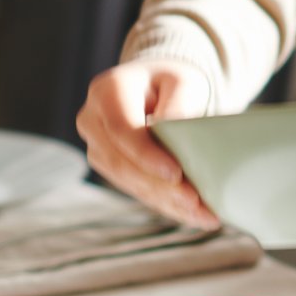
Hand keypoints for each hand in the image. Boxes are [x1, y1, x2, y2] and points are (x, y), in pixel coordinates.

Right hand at [77, 59, 219, 227]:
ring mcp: (97, 146)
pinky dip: (164, 202)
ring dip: (165, 201)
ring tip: (203, 213)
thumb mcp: (182, 81)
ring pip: (127, 182)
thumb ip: (179, 104)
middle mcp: (92, 120)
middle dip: (160, 186)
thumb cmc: (171, 82)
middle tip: (196, 202)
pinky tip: (192, 213)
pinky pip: (134, 189)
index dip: (146, 155)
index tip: (176, 174)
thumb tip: (175, 131)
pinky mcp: (108, 167)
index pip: (121, 129)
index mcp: (107, 91)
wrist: (155, 88)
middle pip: (122, 162)